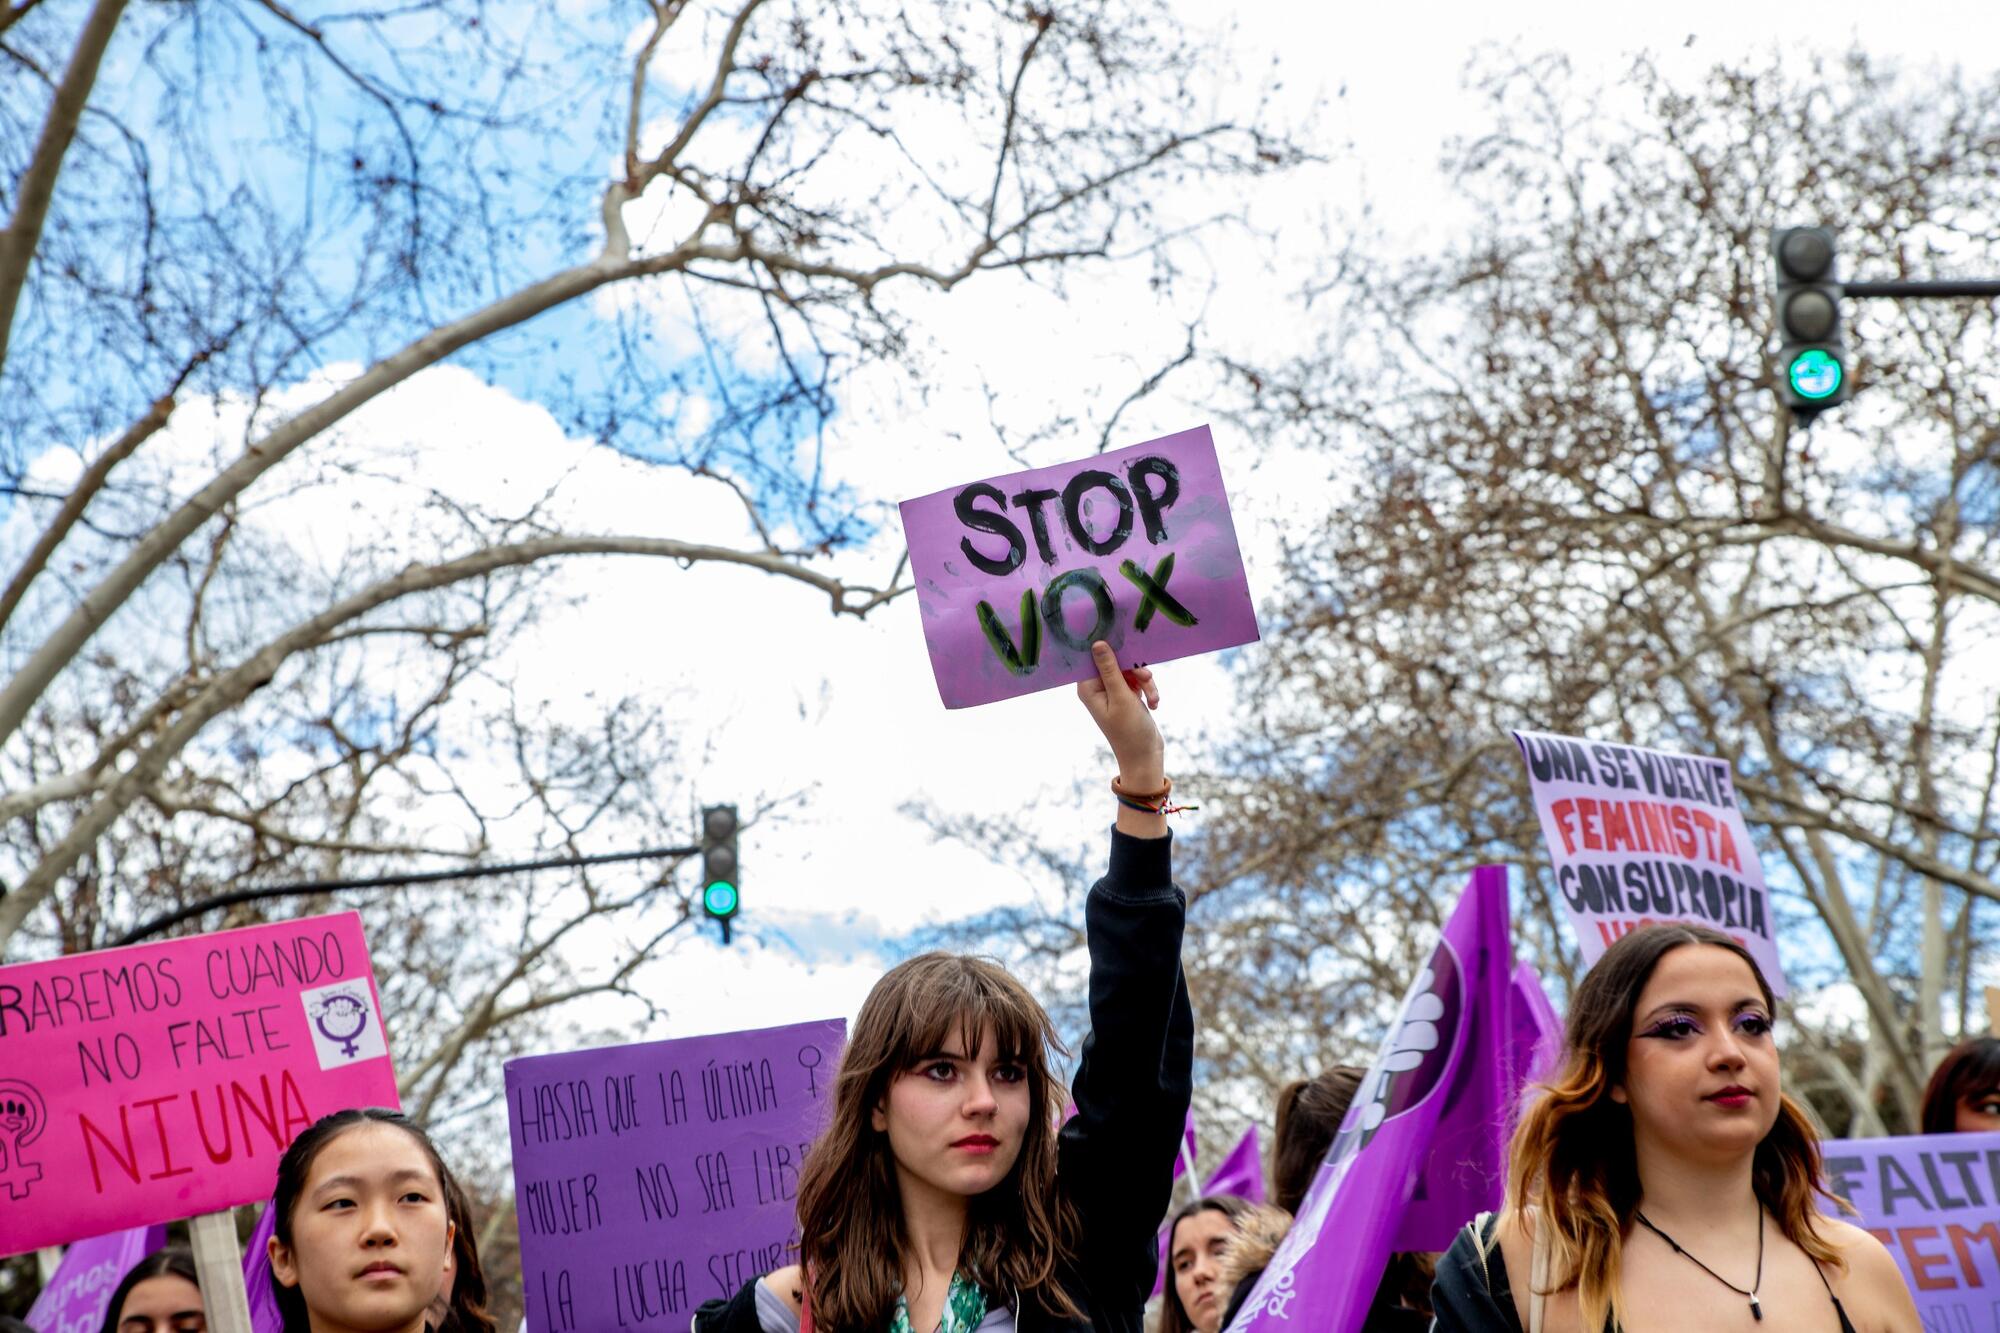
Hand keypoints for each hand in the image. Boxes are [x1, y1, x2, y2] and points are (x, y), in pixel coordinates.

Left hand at [1076, 640, 1163, 786]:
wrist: (1145, 755)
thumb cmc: (1129, 730)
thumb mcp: (1121, 696)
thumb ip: (1109, 669)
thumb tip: (1097, 643)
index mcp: (1088, 688)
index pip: (1094, 657)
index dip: (1110, 649)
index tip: (1126, 644)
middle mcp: (1097, 688)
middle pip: (1115, 661)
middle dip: (1134, 670)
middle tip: (1147, 677)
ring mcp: (1112, 691)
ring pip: (1130, 671)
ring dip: (1145, 682)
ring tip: (1153, 698)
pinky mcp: (1126, 695)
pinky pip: (1137, 681)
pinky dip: (1148, 689)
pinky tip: (1154, 704)